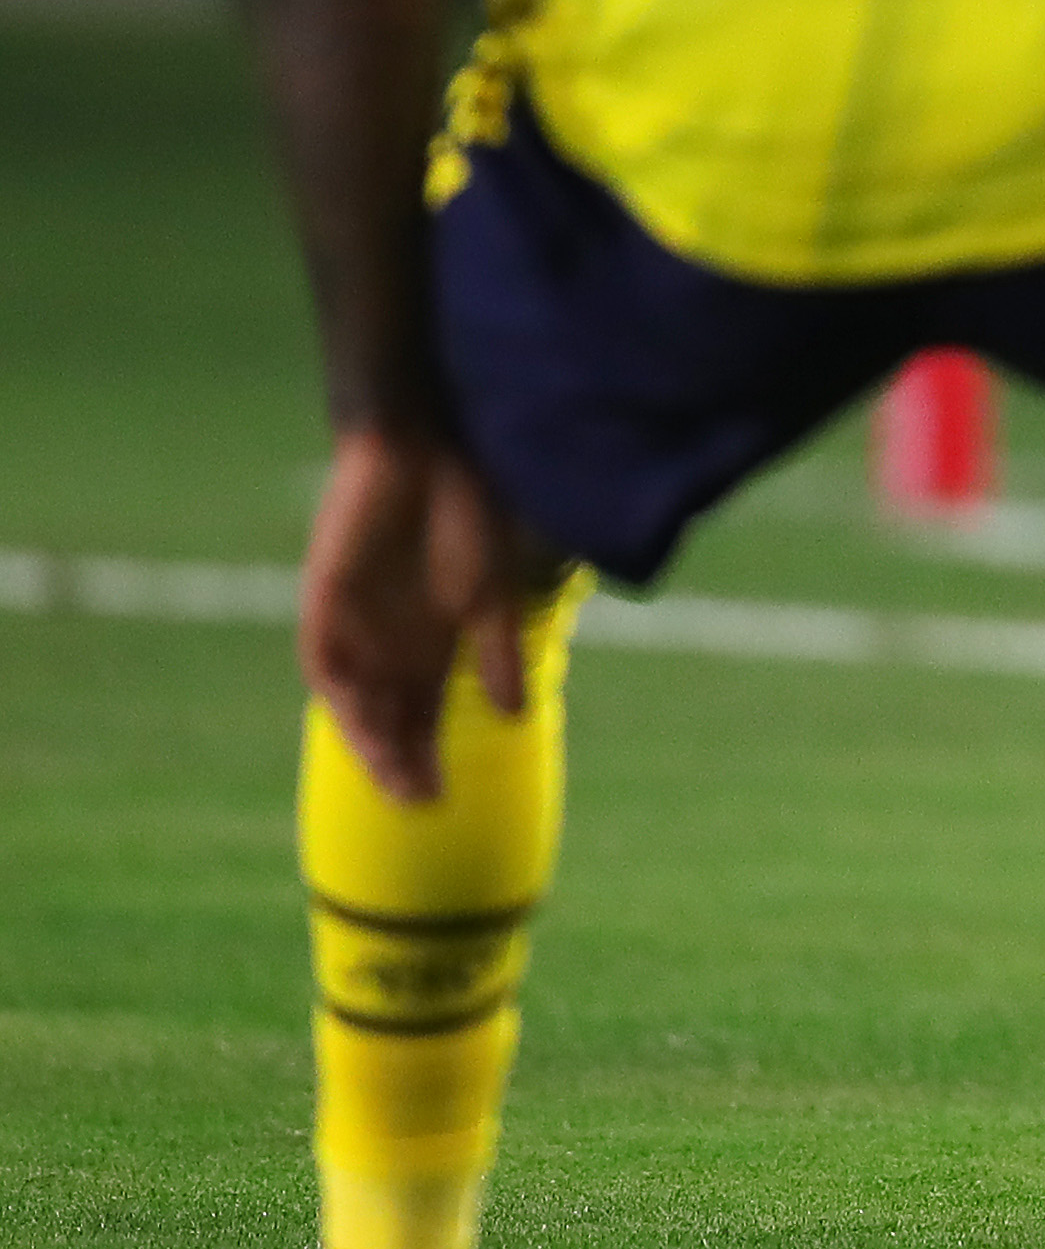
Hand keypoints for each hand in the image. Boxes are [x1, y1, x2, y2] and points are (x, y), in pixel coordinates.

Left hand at [299, 422, 554, 802]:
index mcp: (430, 640)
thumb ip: (499, 651)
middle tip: (419, 801)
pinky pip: (324, 659)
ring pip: (352, 698)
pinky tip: (358, 715)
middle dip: (399, 760)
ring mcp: (354, 622)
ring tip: (391, 771)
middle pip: (387, 716)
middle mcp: (388, 641)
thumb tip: (517, 715)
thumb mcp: (492, 592)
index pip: (423, 713)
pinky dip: (341, 690)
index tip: (444, 801)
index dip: (428, 755)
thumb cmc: (468, 509)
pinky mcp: (325, 599)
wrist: (426, 446)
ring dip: (368, 736)